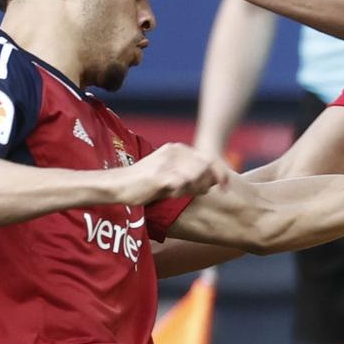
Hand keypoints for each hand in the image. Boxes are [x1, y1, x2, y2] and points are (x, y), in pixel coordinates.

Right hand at [117, 143, 236, 205]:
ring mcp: (168, 162)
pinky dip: (182, 192)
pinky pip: (183, 184)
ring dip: (194, 189)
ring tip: (179, 192)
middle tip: (197, 193)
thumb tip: (214, 182)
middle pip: (206, 168)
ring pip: (197, 176)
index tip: (225, 188)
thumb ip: (191, 175)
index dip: (220, 174)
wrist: (118, 185)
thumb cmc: (146, 183)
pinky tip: (172, 194)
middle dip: (206, 183)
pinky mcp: (161, 175)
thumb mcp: (172, 174)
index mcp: (178, 149)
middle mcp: (175, 151)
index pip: (209, 159)